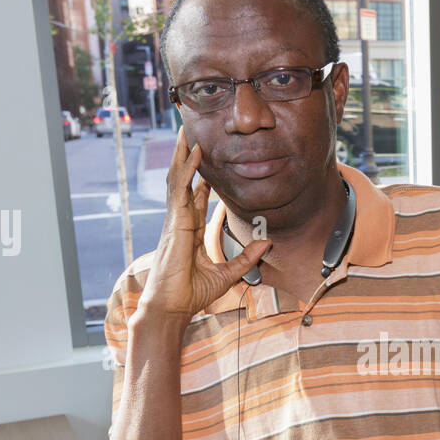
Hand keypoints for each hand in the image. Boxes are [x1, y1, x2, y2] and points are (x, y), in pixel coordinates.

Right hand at [137, 125, 270, 324]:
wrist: (172, 307)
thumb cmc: (191, 294)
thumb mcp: (227, 274)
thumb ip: (246, 258)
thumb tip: (267, 243)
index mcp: (189, 229)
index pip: (197, 196)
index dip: (202, 176)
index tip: (209, 158)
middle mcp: (180, 220)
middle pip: (184, 180)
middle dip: (187, 156)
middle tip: (191, 133)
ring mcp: (175, 220)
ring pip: (178, 178)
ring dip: (183, 154)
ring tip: (187, 131)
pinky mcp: (174, 223)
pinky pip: (180, 190)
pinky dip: (188, 170)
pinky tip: (195, 153)